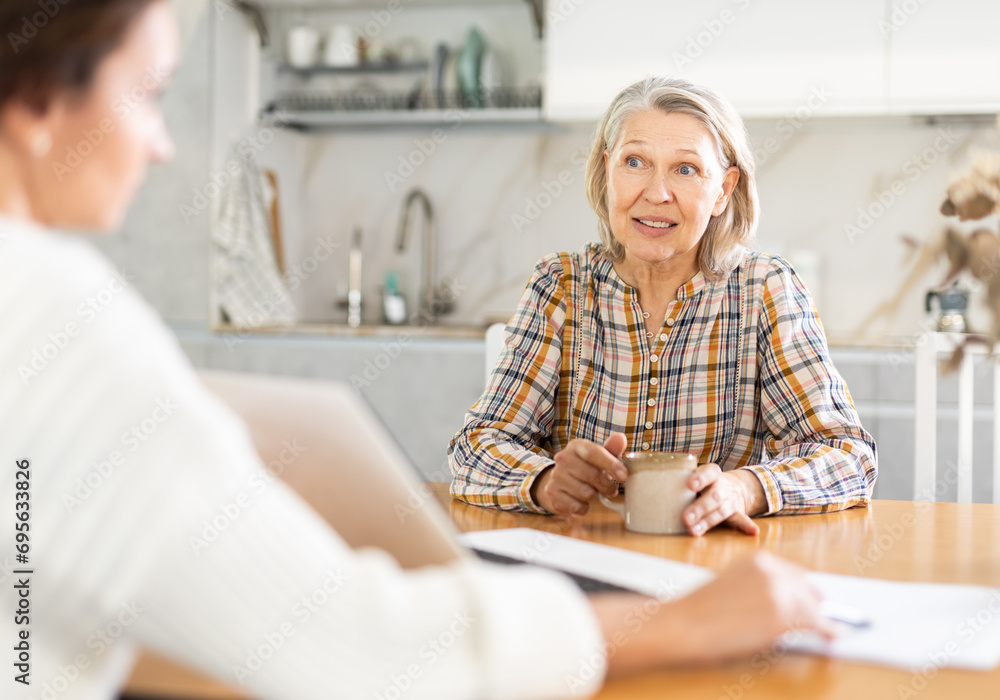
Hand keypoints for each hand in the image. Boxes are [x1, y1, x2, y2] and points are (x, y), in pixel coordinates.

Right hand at [531, 434, 627, 516]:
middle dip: (607, 486)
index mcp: (576, 446)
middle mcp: (563, 459)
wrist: (560, 481)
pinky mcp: (553, 494)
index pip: (593, 452)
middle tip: (611, 489)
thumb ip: (611, 449)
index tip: (623, 476)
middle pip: (592, 475)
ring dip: (594, 496)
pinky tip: (582, 501)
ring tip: (593, 492)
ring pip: (586, 493)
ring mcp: (556, 476)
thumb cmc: (586, 467)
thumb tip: (621, 438)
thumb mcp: (599, 457)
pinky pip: (577, 506)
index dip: (610, 464)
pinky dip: (584, 508)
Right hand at [590, 552, 837, 674]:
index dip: (806, 591)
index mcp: (759, 560)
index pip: (795, 575)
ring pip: (816, 607)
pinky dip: (830, 630)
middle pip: (809, 588)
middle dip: (818, 604)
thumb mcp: (731, 585)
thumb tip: (780, 604)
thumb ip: (757, 588)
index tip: (815, 601)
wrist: (684, 624)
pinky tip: (835, 636)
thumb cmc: (698, 611)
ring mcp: (780, 592)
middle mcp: (773, 571)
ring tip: (830, 630)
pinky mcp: (784, 617)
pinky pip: (819, 624)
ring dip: (823, 619)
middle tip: (827, 618)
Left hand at [682, 463, 764, 535]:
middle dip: (700, 508)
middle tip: (685, 518)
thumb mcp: (696, 477)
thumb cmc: (704, 483)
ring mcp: (730, 500)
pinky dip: (746, 525)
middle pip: (713, 495)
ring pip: (721, 510)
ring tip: (694, 531)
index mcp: (712, 474)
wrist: (734, 486)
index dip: (700, 478)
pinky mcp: (735, 512)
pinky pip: (740, 519)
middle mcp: (722, 486)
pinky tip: (753, 531)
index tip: (690, 485)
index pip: (708, 472)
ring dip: (708, 521)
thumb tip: (641, 482)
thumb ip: (677, 481)